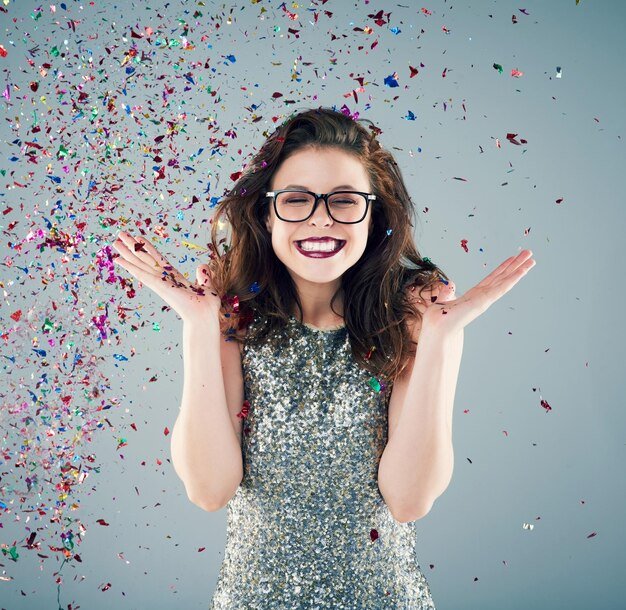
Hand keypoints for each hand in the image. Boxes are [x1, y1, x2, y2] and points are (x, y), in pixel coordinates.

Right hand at [111, 231, 221, 323]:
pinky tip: (118, 260)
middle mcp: (164, 279)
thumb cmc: (206, 307)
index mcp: (174, 277)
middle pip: (145, 258)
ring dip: (127, 253)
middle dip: (132, 247)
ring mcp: (159, 282)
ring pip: (140, 264)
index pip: (158, 259)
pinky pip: (142, 274)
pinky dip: (130, 267)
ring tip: (115, 242)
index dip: (148, 248)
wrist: (204, 317)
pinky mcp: (159, 286)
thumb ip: (203, 276)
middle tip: (120, 234)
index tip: (139, 238)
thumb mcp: (207, 287)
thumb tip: (203, 266)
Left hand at [409, 249, 536, 335]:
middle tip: (529, 253)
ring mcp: (485, 299)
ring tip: (531, 259)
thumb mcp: (442, 301)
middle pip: (502, 277)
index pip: (491, 278)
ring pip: (506, 281)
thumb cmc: (437, 320)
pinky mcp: (484, 301)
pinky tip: (522, 271)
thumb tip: (450, 284)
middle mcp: (482, 296)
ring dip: (519, 270)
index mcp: (473, 295)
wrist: (436, 329)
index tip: (512, 258)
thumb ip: (447, 293)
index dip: (502, 268)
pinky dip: (512, 279)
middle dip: (516, 265)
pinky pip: (501, 288)